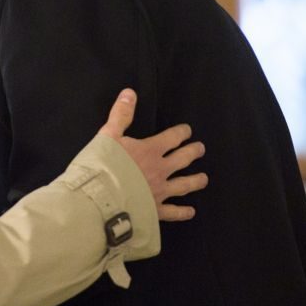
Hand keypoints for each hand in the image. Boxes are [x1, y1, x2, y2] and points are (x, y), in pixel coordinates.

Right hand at [99, 89, 207, 221]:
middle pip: (183, 159)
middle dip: (193, 152)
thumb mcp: (108, 135)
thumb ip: (121, 115)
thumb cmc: (102, 165)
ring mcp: (160, 191)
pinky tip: (190, 212)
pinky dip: (183, 212)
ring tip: (204, 178)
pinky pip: (173, 212)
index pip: (172, 138)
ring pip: (184, 185)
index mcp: (150, 150)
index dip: (181, 132)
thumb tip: (130, 93)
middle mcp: (160, 170)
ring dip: (195, 181)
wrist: (101, 197)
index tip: (187, 130)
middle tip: (201, 149)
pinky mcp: (155, 210)